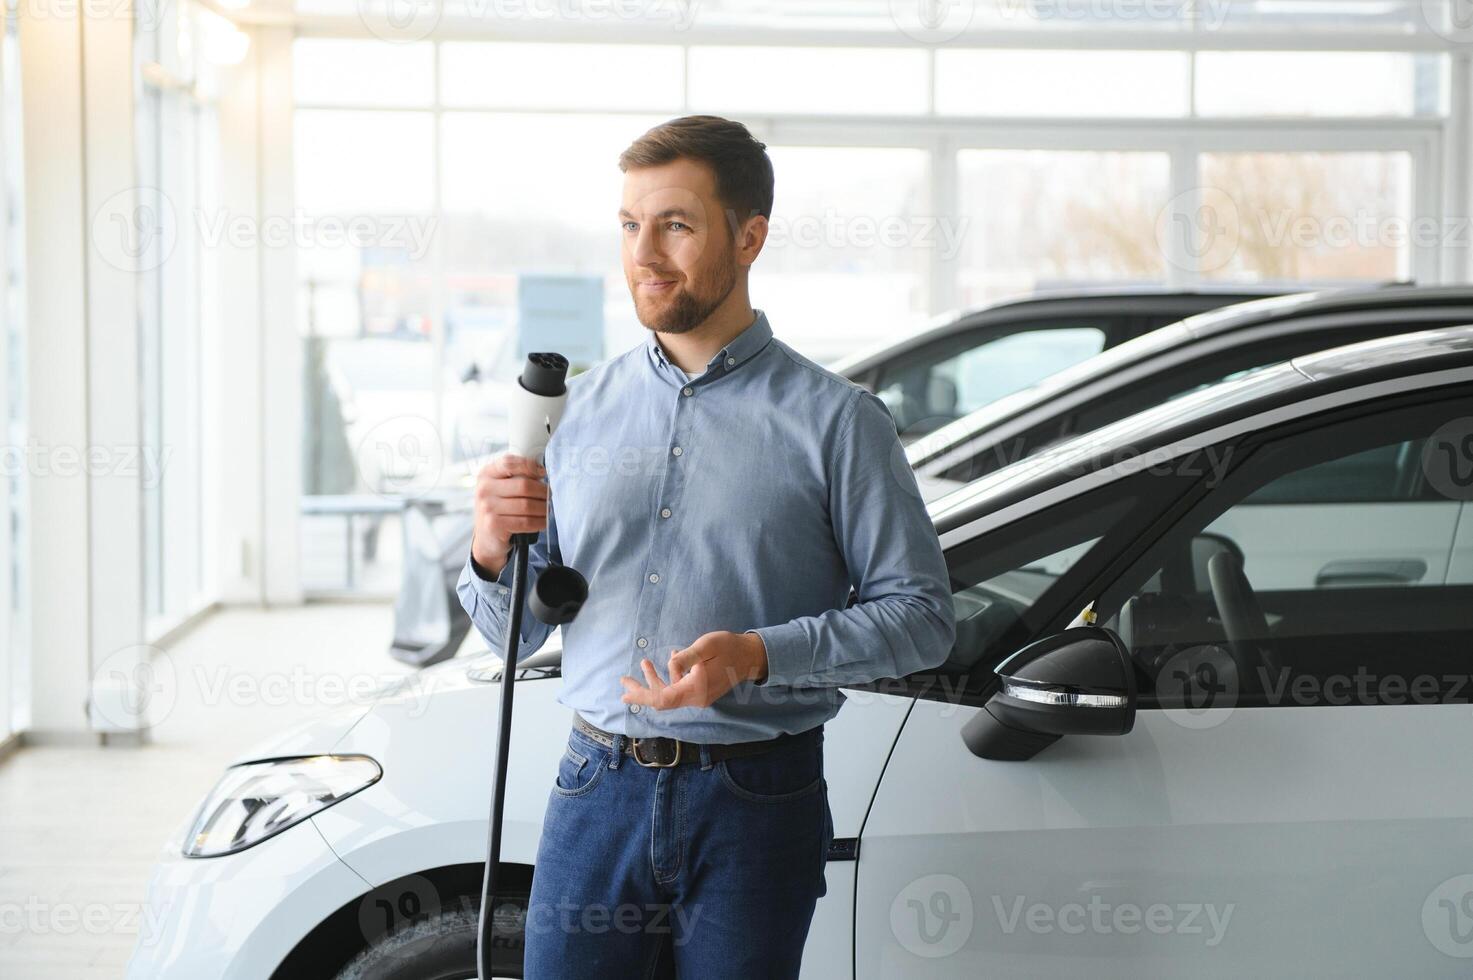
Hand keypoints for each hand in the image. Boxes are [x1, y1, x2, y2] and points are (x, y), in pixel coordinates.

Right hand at [470, 452, 547, 576]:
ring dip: (544, 508)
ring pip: (527, 505)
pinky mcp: (494, 525)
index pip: (509, 463)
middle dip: (542, 491)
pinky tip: (542, 522)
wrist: (487, 539)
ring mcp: (487, 507)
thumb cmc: (498, 509)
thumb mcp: (500, 488)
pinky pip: (526, 522)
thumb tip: (540, 472)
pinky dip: (539, 522)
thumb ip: (515, 476)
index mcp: (486, 475)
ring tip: (547, 509)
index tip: (543, 473)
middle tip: (549, 496)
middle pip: (524, 485)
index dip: (530, 466)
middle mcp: (484, 489)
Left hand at [619, 631, 768, 710]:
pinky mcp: (701, 692)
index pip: (664, 699)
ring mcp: (699, 697)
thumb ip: (687, 657)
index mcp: (696, 689)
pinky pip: (679, 691)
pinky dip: (667, 681)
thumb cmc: (729, 647)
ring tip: (644, 665)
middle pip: (663, 701)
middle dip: (642, 691)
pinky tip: (666, 663)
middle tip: (623, 681)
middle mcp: (696, 698)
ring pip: (670, 696)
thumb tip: (670, 665)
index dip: (643, 696)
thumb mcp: (707, 646)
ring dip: (654, 683)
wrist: (750, 656)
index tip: (626, 691)